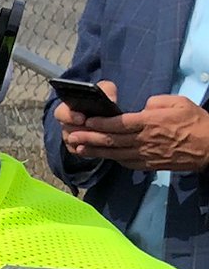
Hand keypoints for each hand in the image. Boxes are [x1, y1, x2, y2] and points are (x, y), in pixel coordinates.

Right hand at [55, 79, 116, 161]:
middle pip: (68, 131)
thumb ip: (107, 90)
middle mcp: (65, 124)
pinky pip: (81, 152)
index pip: (60, 113)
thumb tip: (111, 100)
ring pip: (75, 143)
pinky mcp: (77, 149)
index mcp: (67, 109)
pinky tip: (103, 146)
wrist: (108, 115)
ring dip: (88, 141)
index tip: (82, 118)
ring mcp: (70, 138)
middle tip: (95, 131)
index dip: (70, 116)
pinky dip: (92, 149)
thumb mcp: (106, 90)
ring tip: (102, 138)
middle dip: (82, 131)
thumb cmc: (104, 99)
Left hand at [64, 90, 208, 171]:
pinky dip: (112, 159)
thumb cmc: (197, 122)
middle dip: (89, 138)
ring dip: (95, 152)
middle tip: (72, 137)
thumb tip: (142, 108)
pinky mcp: (149, 165)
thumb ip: (156, 103)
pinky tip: (103, 156)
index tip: (86, 121)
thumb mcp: (179, 103)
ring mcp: (146, 155)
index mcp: (150, 123)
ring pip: (115, 153)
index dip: (99, 123)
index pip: (118, 124)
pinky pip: (126, 162)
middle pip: (111, 140)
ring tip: (78, 149)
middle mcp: (144, 140)